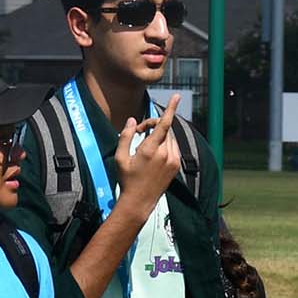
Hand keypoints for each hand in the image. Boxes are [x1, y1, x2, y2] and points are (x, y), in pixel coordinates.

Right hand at [112, 95, 180, 210]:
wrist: (139, 201)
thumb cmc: (127, 179)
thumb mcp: (120, 158)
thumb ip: (126, 136)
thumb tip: (133, 120)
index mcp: (150, 150)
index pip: (164, 124)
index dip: (171, 109)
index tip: (177, 96)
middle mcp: (165, 154)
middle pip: (165, 129)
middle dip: (154, 125)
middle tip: (139, 131)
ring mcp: (173, 161)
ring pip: (170, 138)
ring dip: (160, 136)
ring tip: (145, 146)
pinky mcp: (176, 166)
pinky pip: (173, 148)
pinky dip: (165, 145)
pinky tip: (154, 155)